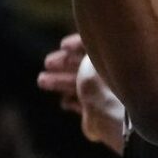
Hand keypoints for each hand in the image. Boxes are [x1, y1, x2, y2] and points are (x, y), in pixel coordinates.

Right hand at [37, 33, 126, 153]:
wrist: (111, 117)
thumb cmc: (105, 83)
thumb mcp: (91, 59)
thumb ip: (86, 50)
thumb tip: (81, 41)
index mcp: (115, 62)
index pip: (96, 51)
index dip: (78, 45)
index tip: (63, 45)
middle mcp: (111, 78)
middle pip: (85, 68)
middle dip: (65, 63)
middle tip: (48, 63)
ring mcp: (105, 97)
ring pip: (81, 86)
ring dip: (61, 82)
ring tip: (41, 81)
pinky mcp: (97, 115)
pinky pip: (82, 105)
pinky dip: (71, 102)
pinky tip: (64, 102)